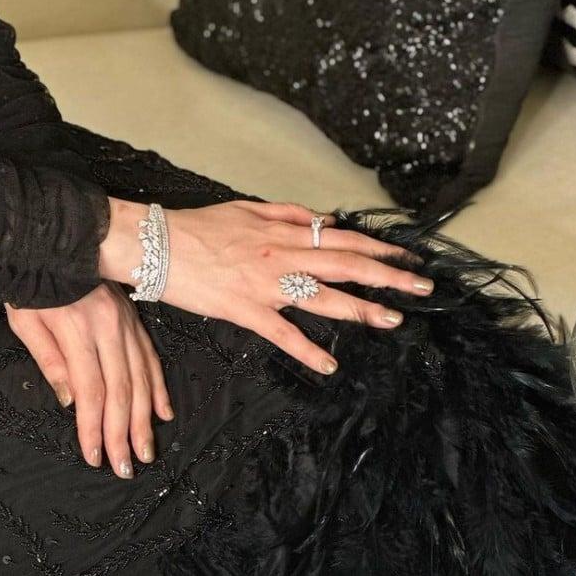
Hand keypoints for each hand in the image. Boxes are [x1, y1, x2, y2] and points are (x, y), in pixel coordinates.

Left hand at [4, 281, 173, 478]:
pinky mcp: (135, 321)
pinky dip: (159, 388)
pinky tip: (163, 413)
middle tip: (127, 466)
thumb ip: (50, 363)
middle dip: (124, 433)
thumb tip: (73, 403)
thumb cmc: (29, 282)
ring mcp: (127, 325)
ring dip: (145, 420)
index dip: (94, 428)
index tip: (95, 456)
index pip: (91, 392)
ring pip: (142, 380)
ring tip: (146, 450)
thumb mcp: (26, 322)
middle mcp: (110, 330)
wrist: (52, 239)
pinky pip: (151, 359)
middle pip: (122, 392)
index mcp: (79, 332)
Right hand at [98, 199, 433, 374]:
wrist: (155, 244)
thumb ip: (289, 216)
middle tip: (421, 288)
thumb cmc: (199, 227)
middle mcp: (283, 256)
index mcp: (285, 233)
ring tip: (391, 320)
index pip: (344, 239)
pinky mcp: (245, 310)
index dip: (380, 249)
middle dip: (388, 277)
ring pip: (323, 297)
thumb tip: (325, 221)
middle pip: (346, 265)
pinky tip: (329, 364)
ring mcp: (266, 285)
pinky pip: (282, 334)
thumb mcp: (249, 210)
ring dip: (361, 309)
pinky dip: (306, 350)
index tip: (408, 258)